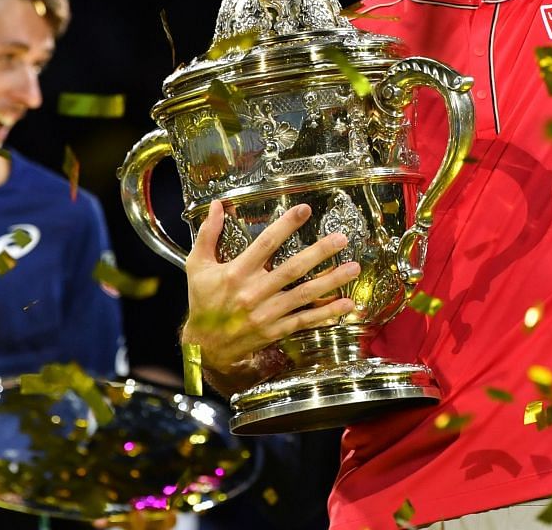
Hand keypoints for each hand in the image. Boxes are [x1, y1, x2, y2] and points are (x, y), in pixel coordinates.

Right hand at [183, 199, 359, 393]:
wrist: (204, 346)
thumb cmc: (202, 301)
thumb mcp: (197, 266)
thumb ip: (207, 234)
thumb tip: (216, 205)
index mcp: (236, 273)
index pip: (265, 243)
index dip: (286, 225)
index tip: (305, 209)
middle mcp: (254, 292)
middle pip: (292, 269)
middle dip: (319, 253)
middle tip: (341, 239)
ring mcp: (267, 313)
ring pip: (304, 295)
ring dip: (331, 281)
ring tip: (353, 268)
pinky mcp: (275, 330)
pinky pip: (304, 320)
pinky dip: (326, 313)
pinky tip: (346, 304)